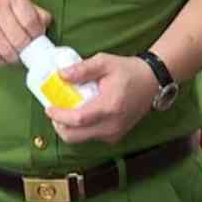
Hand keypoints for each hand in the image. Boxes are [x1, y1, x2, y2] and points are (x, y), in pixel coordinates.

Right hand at [0, 0, 50, 64]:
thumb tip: (46, 22)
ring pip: (6, 49)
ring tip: (17, 56)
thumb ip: (29, 7)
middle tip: (29, 52)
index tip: (38, 40)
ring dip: (14, 58)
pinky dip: (0, 60)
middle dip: (27, 50)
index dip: (37, 35)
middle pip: (19, 38)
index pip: (31, 21)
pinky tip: (4, 58)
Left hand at [41, 54, 155, 144]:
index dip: (59, 116)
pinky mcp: (116, 136)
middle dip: (59, 126)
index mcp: (108, 107)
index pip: (77, 120)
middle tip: (54, 112)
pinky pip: (92, 137)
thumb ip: (82, 69)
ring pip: (81, 140)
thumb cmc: (129, 71)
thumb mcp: (105, 62)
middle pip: (75, 136)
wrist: (152, 82)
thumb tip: (61, 74)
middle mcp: (111, 125)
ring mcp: (114, 133)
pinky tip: (81, 114)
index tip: (48, 108)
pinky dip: (81, 130)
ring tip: (67, 111)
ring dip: (69, 129)